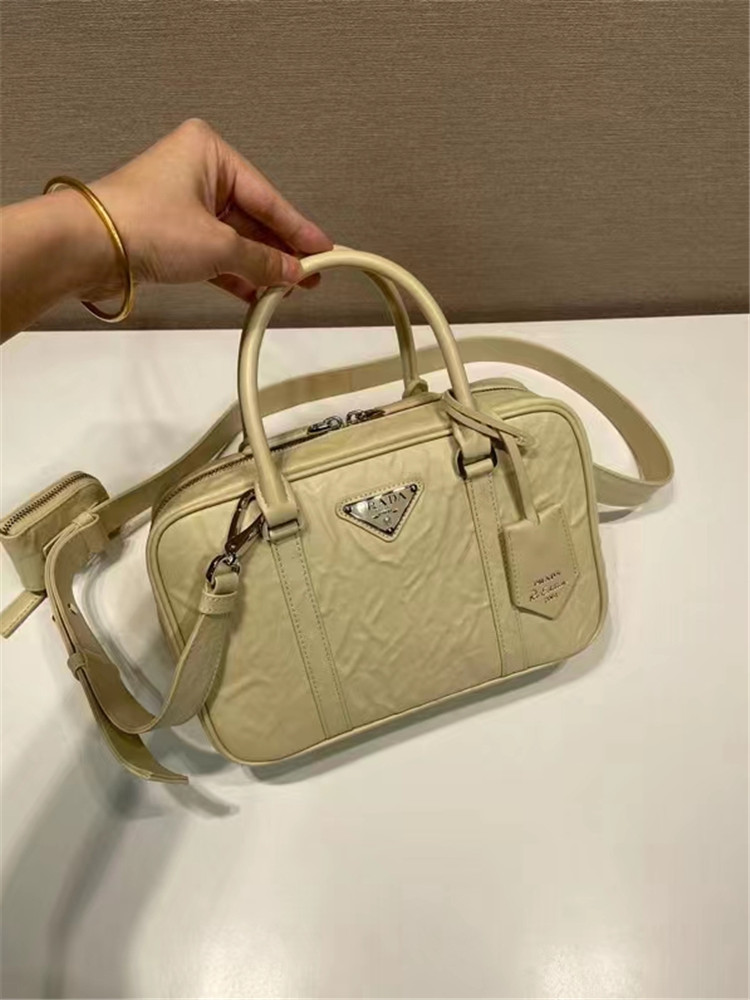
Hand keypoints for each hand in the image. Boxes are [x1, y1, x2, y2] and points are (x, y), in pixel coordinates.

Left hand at [87, 118, 331, 303]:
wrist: (89, 247)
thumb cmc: (147, 225)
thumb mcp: (219, 245)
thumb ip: (263, 261)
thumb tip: (294, 273)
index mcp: (211, 153)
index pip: (268, 197)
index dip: (298, 229)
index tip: (326, 250)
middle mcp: (197, 172)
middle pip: (253, 217)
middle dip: (280, 251)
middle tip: (311, 277)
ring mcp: (182, 204)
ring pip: (234, 238)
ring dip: (259, 266)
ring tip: (290, 290)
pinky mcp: (169, 234)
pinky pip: (214, 252)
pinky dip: (234, 272)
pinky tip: (258, 293)